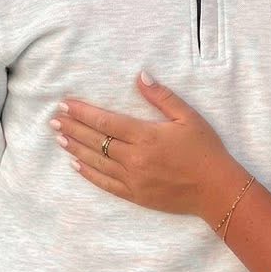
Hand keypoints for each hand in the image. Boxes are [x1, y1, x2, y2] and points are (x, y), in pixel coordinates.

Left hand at [54, 75, 238, 221]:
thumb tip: (141, 76)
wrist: (216, 190)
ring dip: (76, 148)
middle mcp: (135, 158)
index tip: (66, 104)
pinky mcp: (135, 195)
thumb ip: (162, 97)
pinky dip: (89, 174)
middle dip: (73, 128)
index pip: (106, 121)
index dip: (83, 112)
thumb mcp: (188, 117)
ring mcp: (133, 179)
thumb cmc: (206, 150)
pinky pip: (105, 183)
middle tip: (54, 119)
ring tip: (59, 138)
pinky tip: (76, 165)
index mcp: (146, 136)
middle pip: (96, 140)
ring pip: (96, 161)